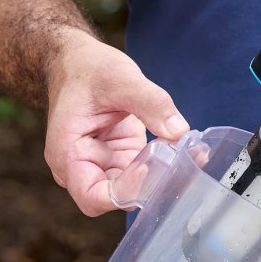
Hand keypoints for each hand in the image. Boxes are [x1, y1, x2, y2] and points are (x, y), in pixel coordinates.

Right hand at [44, 31, 188, 215]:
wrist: (79, 63)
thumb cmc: (87, 70)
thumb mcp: (120, 78)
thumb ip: (150, 103)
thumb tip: (179, 131)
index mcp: (69, 154)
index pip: (92, 196)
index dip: (123, 192)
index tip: (151, 168)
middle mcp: (83, 167)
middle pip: (116, 198)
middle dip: (150, 186)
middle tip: (182, 166)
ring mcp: (103, 165)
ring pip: (134, 190)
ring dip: (163, 177)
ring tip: (192, 155)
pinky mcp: (120, 159)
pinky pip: (144, 173)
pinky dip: (165, 166)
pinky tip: (188, 150)